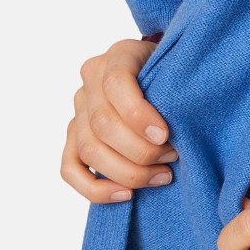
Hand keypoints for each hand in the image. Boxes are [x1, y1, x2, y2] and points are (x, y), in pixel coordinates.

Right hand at [61, 38, 177, 202]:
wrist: (158, 74)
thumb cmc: (172, 73)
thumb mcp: (176, 67)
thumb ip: (173, 87)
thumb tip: (179, 128)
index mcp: (117, 55)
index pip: (116, 83)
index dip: (138, 114)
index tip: (164, 135)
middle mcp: (90, 81)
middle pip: (102, 124)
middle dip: (140, 150)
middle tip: (172, 157)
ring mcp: (78, 110)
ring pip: (89, 149)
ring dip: (127, 171)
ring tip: (161, 175)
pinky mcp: (72, 137)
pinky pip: (70, 169)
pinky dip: (95, 188)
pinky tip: (126, 194)